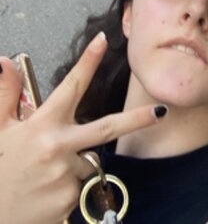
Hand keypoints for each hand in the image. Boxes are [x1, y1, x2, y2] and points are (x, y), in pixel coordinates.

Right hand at [0, 33, 165, 223]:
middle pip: (107, 127)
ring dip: (76, 162)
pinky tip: (47, 191)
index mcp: (41, 125)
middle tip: (160, 112)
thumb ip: (6, 94)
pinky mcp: (69, 200)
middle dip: (137, 119)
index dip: (88, 61)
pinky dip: (69, 186)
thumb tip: (5, 62)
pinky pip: (81, 186)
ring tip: (46, 172)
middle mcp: (57, 146)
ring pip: (88, 161)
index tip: (103, 40)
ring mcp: (65, 174)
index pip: (71, 86)